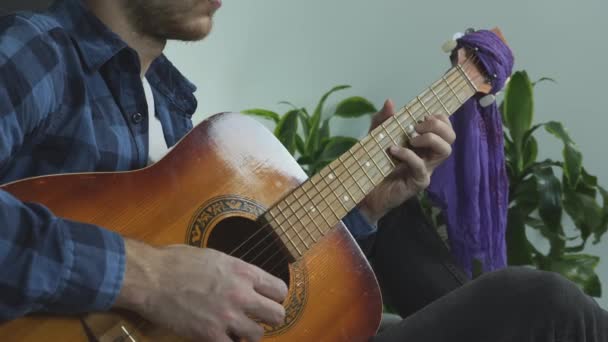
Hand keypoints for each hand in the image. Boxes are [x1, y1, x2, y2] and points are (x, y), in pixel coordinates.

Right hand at [115, 239, 287, 341]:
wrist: (152, 278)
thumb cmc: (176, 262)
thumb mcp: (215, 257)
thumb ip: (234, 271)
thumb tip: (243, 280)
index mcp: (243, 272)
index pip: (279, 290)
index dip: (275, 297)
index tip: (267, 300)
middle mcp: (242, 294)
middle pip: (277, 315)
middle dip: (269, 318)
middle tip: (257, 318)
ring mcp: (227, 316)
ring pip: (258, 335)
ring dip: (249, 334)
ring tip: (238, 330)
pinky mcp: (210, 335)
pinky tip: (221, 338)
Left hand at [358, 99, 455, 222]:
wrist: (365, 191)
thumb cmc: (374, 163)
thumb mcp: (376, 136)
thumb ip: (383, 120)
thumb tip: (390, 101)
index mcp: (423, 143)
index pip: (445, 127)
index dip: (439, 118)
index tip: (421, 116)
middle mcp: (429, 155)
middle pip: (451, 137)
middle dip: (438, 126)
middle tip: (417, 127)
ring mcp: (426, 169)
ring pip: (445, 151)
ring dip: (430, 139)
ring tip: (411, 139)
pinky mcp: (418, 181)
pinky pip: (421, 166)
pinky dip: (409, 155)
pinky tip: (394, 150)